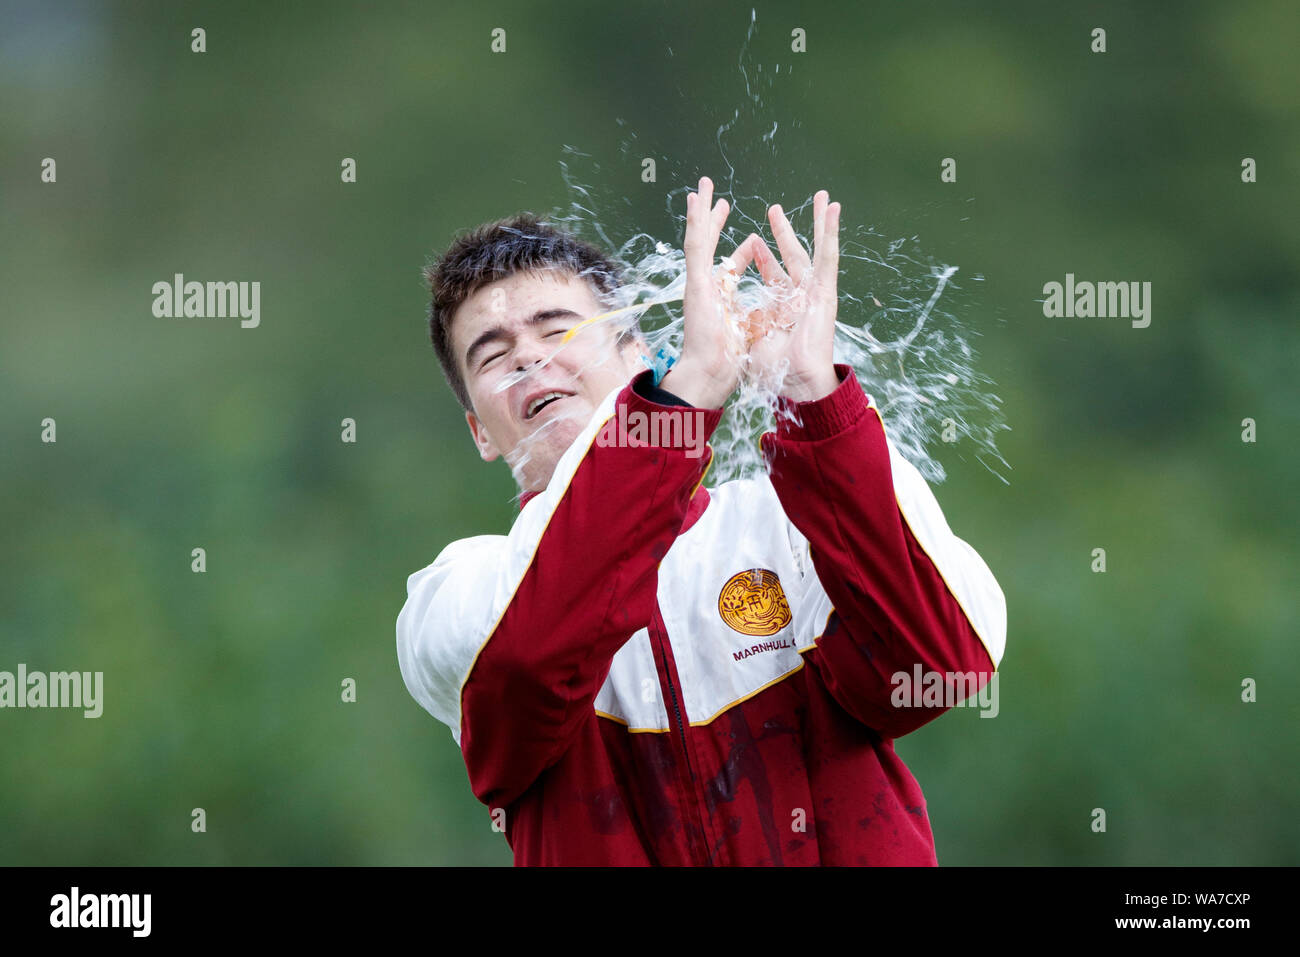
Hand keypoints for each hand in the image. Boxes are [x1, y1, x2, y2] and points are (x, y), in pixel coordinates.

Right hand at [660, 176, 764, 409]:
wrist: (713, 373)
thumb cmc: (730, 360)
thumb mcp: (750, 327)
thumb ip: (754, 309)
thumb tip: (766, 305)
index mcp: (722, 301)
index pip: (732, 268)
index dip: (742, 251)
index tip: (751, 238)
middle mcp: (708, 289)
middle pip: (712, 247)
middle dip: (714, 222)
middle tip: (717, 198)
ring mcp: (699, 284)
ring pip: (699, 240)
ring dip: (701, 212)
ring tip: (702, 187)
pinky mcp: (696, 283)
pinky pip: (696, 245)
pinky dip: (696, 221)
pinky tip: (696, 199)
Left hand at [743, 190, 840, 402]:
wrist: (795, 382)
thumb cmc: (774, 369)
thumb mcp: (754, 337)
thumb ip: (750, 322)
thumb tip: (736, 318)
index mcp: (781, 308)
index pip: (770, 274)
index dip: (761, 257)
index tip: (753, 240)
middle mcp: (800, 298)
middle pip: (792, 256)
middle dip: (784, 231)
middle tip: (775, 208)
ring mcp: (816, 293)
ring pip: (816, 249)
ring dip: (819, 223)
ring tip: (823, 197)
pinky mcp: (826, 292)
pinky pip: (828, 257)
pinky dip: (831, 232)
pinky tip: (833, 210)